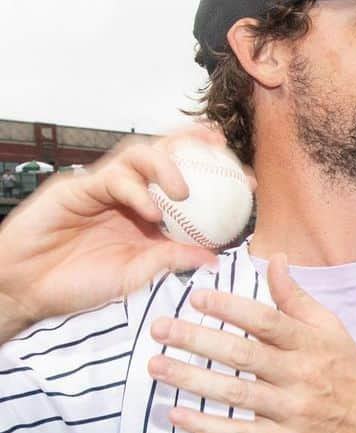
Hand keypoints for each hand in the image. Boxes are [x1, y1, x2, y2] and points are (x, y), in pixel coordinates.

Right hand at [0, 127, 235, 340]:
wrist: (29, 287)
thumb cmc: (79, 284)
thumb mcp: (136, 276)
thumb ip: (171, 260)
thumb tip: (214, 258)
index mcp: (148, 215)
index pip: (188, 185)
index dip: (217, 176)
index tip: (248, 182)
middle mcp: (129, 195)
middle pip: (164, 155)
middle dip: (194, 145)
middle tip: (222, 151)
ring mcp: (102, 187)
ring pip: (137, 155)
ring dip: (164, 165)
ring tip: (183, 190)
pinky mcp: (76, 187)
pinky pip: (110, 178)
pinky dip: (133, 190)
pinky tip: (149, 209)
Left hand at [147, 252, 355, 432]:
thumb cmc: (350, 373)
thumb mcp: (331, 329)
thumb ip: (296, 298)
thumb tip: (275, 260)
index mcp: (310, 343)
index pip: (266, 321)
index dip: (230, 308)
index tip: (196, 297)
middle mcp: (300, 375)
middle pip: (242, 355)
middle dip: (197, 340)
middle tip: (160, 329)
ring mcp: (292, 411)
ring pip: (236, 393)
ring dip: (192, 380)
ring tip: (157, 366)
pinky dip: (207, 427)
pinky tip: (177, 415)